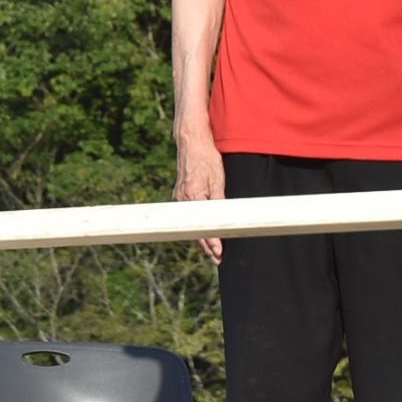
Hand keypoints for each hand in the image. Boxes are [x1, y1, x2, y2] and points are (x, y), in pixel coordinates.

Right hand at [175, 135, 226, 264]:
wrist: (192, 143)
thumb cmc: (207, 159)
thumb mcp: (217, 179)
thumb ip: (219, 201)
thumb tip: (222, 220)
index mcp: (193, 197)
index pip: (202, 227)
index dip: (211, 242)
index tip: (219, 253)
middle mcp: (182, 200)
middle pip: (194, 230)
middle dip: (206, 246)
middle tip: (217, 258)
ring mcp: (179, 198)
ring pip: (189, 224)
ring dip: (200, 238)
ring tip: (212, 251)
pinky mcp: (179, 196)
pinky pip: (187, 216)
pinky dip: (194, 226)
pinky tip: (202, 232)